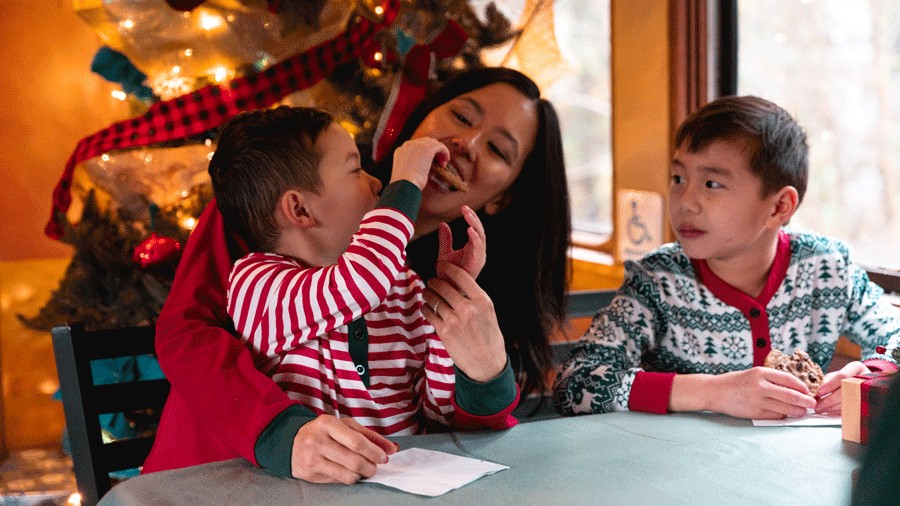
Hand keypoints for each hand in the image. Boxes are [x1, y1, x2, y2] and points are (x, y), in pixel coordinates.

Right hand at [291, 415, 397, 483]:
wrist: (291, 442)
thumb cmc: (324, 432)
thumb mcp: (345, 426)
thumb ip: (369, 436)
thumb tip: (392, 449)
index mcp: (328, 423)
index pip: (357, 441)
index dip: (374, 452)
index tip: (384, 457)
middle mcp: (318, 441)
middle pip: (354, 461)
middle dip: (370, 467)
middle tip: (374, 467)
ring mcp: (312, 458)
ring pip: (348, 475)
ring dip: (361, 475)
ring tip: (362, 469)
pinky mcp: (310, 474)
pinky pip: (338, 481)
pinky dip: (349, 478)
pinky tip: (347, 471)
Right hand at [390, 137, 448, 189]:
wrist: (405, 185)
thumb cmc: (405, 185)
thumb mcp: (406, 173)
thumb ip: (413, 166)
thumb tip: (423, 167)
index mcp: (401, 151)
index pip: (416, 147)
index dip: (424, 153)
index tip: (429, 162)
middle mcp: (408, 145)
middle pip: (425, 142)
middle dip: (433, 151)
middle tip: (438, 163)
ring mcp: (417, 145)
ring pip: (433, 143)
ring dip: (439, 152)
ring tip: (442, 164)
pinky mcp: (428, 149)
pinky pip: (440, 146)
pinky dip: (445, 152)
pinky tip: (446, 161)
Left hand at [422, 262, 506, 381]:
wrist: (486, 363)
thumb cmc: (488, 337)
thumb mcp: (488, 312)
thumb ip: (473, 297)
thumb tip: (454, 283)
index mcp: (482, 300)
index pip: (460, 276)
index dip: (447, 268)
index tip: (441, 266)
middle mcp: (467, 308)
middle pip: (443, 286)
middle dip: (434, 282)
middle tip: (432, 282)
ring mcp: (454, 320)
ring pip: (433, 299)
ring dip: (428, 294)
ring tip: (428, 294)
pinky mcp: (444, 332)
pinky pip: (428, 313)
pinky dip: (426, 308)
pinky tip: (428, 308)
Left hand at [436, 206, 485, 278]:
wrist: (446, 290)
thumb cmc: (448, 275)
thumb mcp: (445, 253)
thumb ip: (445, 240)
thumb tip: (443, 224)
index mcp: (472, 248)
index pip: (475, 229)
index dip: (471, 218)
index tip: (463, 207)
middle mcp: (477, 252)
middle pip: (479, 231)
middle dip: (474, 219)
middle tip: (465, 208)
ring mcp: (478, 258)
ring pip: (480, 237)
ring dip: (474, 225)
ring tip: (467, 215)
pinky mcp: (476, 264)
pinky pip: (478, 248)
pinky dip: (474, 238)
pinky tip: (469, 230)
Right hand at [705, 367, 816, 418]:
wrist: (715, 391)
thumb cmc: (734, 382)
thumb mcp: (752, 374)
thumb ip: (770, 379)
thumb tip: (792, 388)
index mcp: (760, 373)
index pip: (788, 379)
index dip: (801, 386)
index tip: (807, 391)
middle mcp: (760, 386)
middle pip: (791, 395)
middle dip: (805, 401)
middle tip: (812, 404)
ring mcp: (758, 400)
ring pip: (785, 408)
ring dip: (797, 411)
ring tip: (803, 412)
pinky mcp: (755, 413)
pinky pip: (775, 416)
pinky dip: (784, 416)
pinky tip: (787, 415)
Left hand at [814, 361, 869, 414]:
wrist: (861, 382)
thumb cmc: (844, 377)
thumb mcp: (836, 374)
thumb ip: (827, 380)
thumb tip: (815, 390)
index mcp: (856, 368)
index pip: (842, 376)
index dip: (829, 385)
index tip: (818, 392)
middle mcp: (864, 379)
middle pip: (846, 391)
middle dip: (829, 400)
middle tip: (817, 405)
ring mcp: (868, 391)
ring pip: (848, 402)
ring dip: (832, 407)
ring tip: (820, 409)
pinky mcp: (866, 403)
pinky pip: (851, 409)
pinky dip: (838, 411)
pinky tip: (828, 411)